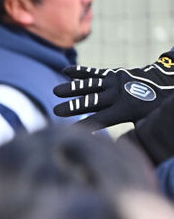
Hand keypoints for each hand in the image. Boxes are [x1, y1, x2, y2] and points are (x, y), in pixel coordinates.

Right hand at [53, 51, 173, 127]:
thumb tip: (120, 148)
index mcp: (125, 108)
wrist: (167, 82)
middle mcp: (118, 93)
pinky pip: (94, 73)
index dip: (85, 125)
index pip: (100, 119)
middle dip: (73, 106)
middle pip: (91, 101)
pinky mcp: (114, 74)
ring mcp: (115, 81)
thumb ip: (134, 133)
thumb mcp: (148, 122)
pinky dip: (80, 72)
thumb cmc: (154, 108)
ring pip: (90, 85)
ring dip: (72, 88)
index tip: (69, 131)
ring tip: (56, 91)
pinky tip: (65, 71)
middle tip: (56, 111)